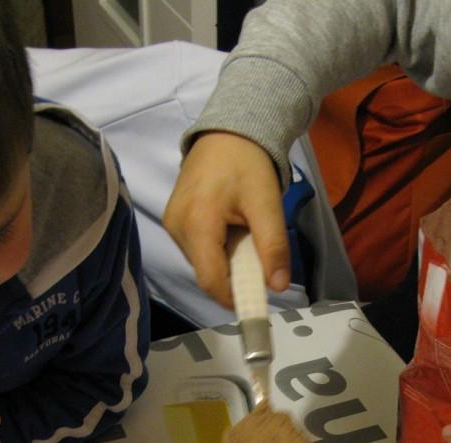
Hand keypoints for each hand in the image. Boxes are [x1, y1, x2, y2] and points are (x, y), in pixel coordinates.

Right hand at [163, 131, 288, 306]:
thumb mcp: (267, 204)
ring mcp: (171, 224)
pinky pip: (196, 249)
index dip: (233, 297)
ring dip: (225, 263)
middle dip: (233, 277)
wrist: (227, 131)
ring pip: (201, 263)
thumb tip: (279, 286)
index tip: (257, 303)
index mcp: (197, 223)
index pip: (210, 279)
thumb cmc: (248, 164)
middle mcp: (176, 227)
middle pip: (206, 273)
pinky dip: (216, 251)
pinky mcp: (173, 220)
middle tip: (259, 262)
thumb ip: (273, 247)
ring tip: (245, 239)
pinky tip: (232, 232)